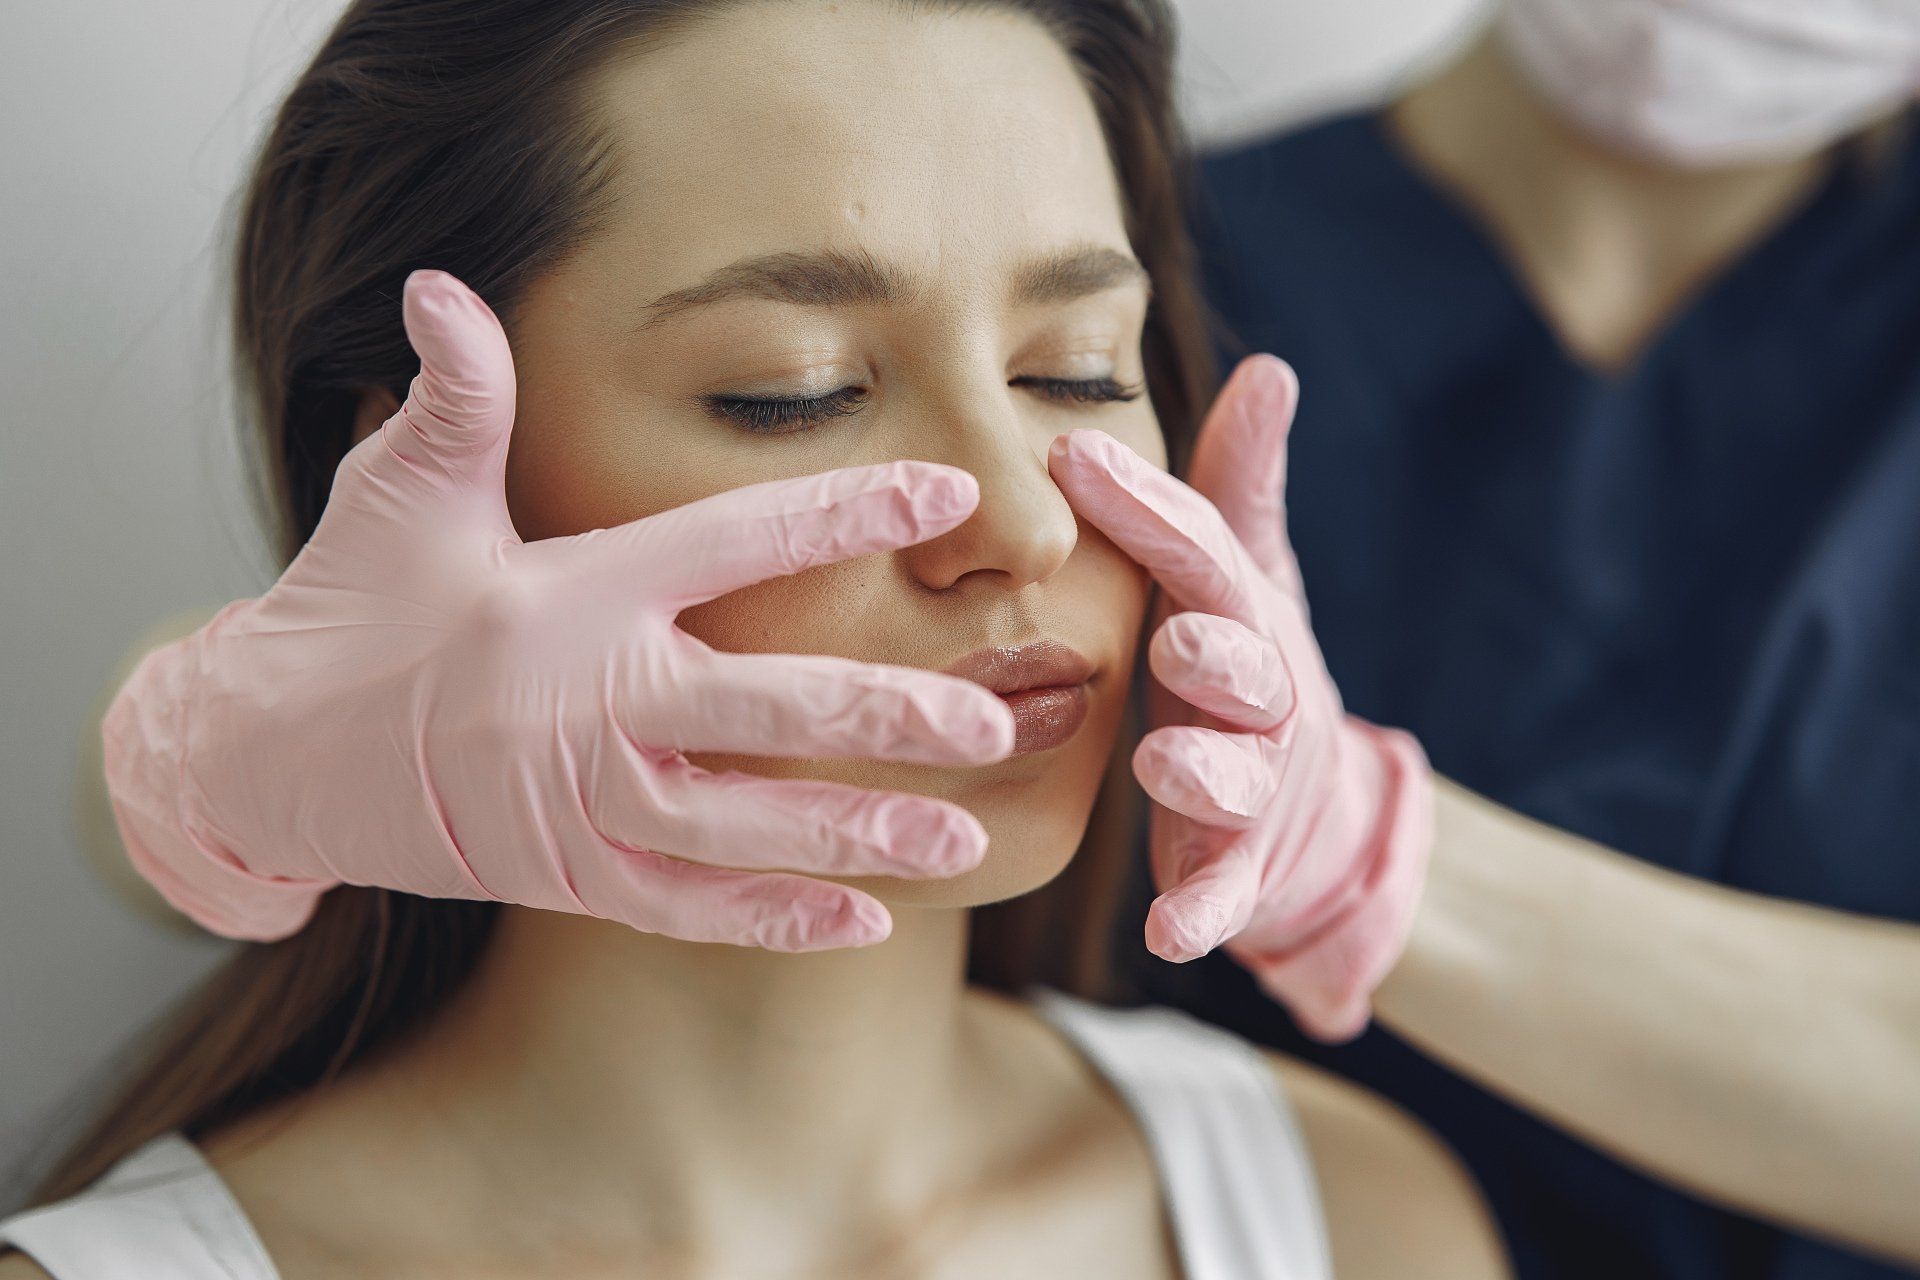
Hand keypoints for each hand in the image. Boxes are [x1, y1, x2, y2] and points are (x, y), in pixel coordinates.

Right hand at [101, 270, 1013, 950]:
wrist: (267, 757)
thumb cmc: (353, 610)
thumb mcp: (399, 496)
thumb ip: (455, 399)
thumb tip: (442, 283)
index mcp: (571, 598)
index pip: (727, 543)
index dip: (838, 514)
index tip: (945, 492)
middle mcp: (589, 705)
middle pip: (760, 714)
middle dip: (880, 717)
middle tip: (990, 720)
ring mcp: (581, 805)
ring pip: (742, 830)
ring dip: (855, 835)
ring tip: (966, 839)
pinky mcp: (571, 877)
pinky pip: (688, 907)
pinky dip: (774, 917)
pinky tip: (867, 917)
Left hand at [1048, 355, 1430, 1039]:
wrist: (1318, 819)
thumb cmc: (1250, 673)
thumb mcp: (1252, 578)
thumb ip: (1242, 486)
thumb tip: (1272, 366)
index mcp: (1245, 619)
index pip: (1204, 557)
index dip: (1149, 511)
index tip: (1073, 457)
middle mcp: (1262, 702)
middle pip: (1245, 669)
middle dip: (1215, 651)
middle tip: (1172, 633)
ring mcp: (1257, 792)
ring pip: (1235, 781)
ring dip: (1204, 775)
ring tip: (1163, 766)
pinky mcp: (1240, 872)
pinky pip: (1224, 897)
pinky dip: (1203, 916)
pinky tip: (1168, 938)